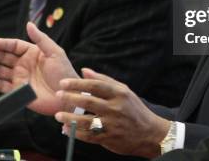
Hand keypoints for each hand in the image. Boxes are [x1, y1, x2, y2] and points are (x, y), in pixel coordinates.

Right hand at [0, 22, 78, 114]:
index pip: (14, 46)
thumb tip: (29, 24)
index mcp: (32, 53)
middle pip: (5, 57)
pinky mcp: (18, 92)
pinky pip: (2, 86)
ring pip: (1, 71)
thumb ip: (40, 39)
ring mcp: (20, 78)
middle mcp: (24, 65)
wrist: (68, 95)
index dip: (4, 43)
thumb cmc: (64, 72)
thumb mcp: (55, 52)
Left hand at [55, 68, 170, 158]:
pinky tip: (66, 130)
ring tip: (58, 116)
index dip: (77, 83)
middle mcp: (115, 108)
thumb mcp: (123, 90)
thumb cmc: (134, 109)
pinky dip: (76, 133)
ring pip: (86, 121)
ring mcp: (112, 125)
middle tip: (58, 95)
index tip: (63, 82)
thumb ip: (103, 80)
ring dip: (70, 118)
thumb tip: (84, 70)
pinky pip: (89, 136)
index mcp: (119, 94)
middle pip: (88, 101)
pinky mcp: (109, 139)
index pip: (95, 85)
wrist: (150, 133)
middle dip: (70, 98)